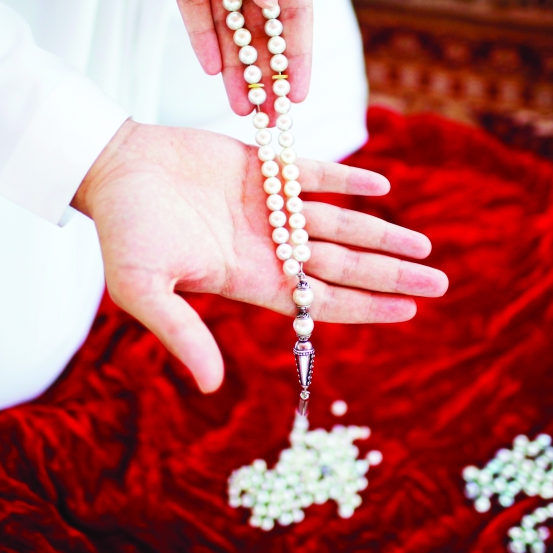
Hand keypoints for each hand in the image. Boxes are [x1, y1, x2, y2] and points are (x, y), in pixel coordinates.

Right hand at [73, 121, 448, 392]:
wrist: (112, 169)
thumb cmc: (123, 234)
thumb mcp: (145, 291)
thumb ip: (182, 334)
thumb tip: (213, 386)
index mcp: (249, 279)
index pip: (321, 300)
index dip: (366, 307)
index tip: (410, 311)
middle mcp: (268, 247)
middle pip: (343, 265)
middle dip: (391, 273)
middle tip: (440, 280)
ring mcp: (268, 207)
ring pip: (337, 223)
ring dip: (381, 231)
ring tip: (424, 243)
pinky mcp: (262, 167)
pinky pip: (313, 175)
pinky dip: (347, 180)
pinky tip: (382, 187)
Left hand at [135, 0, 310, 116]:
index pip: (296, 7)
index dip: (299, 53)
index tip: (299, 93)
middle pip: (264, 26)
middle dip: (270, 73)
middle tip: (273, 118)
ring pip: (229, 24)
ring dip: (237, 66)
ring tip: (243, 107)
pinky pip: (192, 5)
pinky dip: (200, 36)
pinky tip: (211, 68)